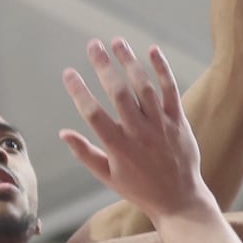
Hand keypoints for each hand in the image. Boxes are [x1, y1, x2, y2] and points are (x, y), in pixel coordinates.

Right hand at [60, 39, 208, 220]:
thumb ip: (85, 153)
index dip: (79, 91)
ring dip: (129, 62)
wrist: (179, 201)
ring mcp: (160, 126)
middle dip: (103, 66)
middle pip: (118, 93)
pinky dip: (162, 70)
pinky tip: (152, 51)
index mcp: (118, 147)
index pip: (93, 114)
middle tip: (92, 44)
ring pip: (143, 87)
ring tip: (117, 41)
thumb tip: (63, 132)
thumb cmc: (139, 189)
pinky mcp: (179, 122)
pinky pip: (171, 91)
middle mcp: (139, 133)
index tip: (68, 72)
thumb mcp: (107, 177)